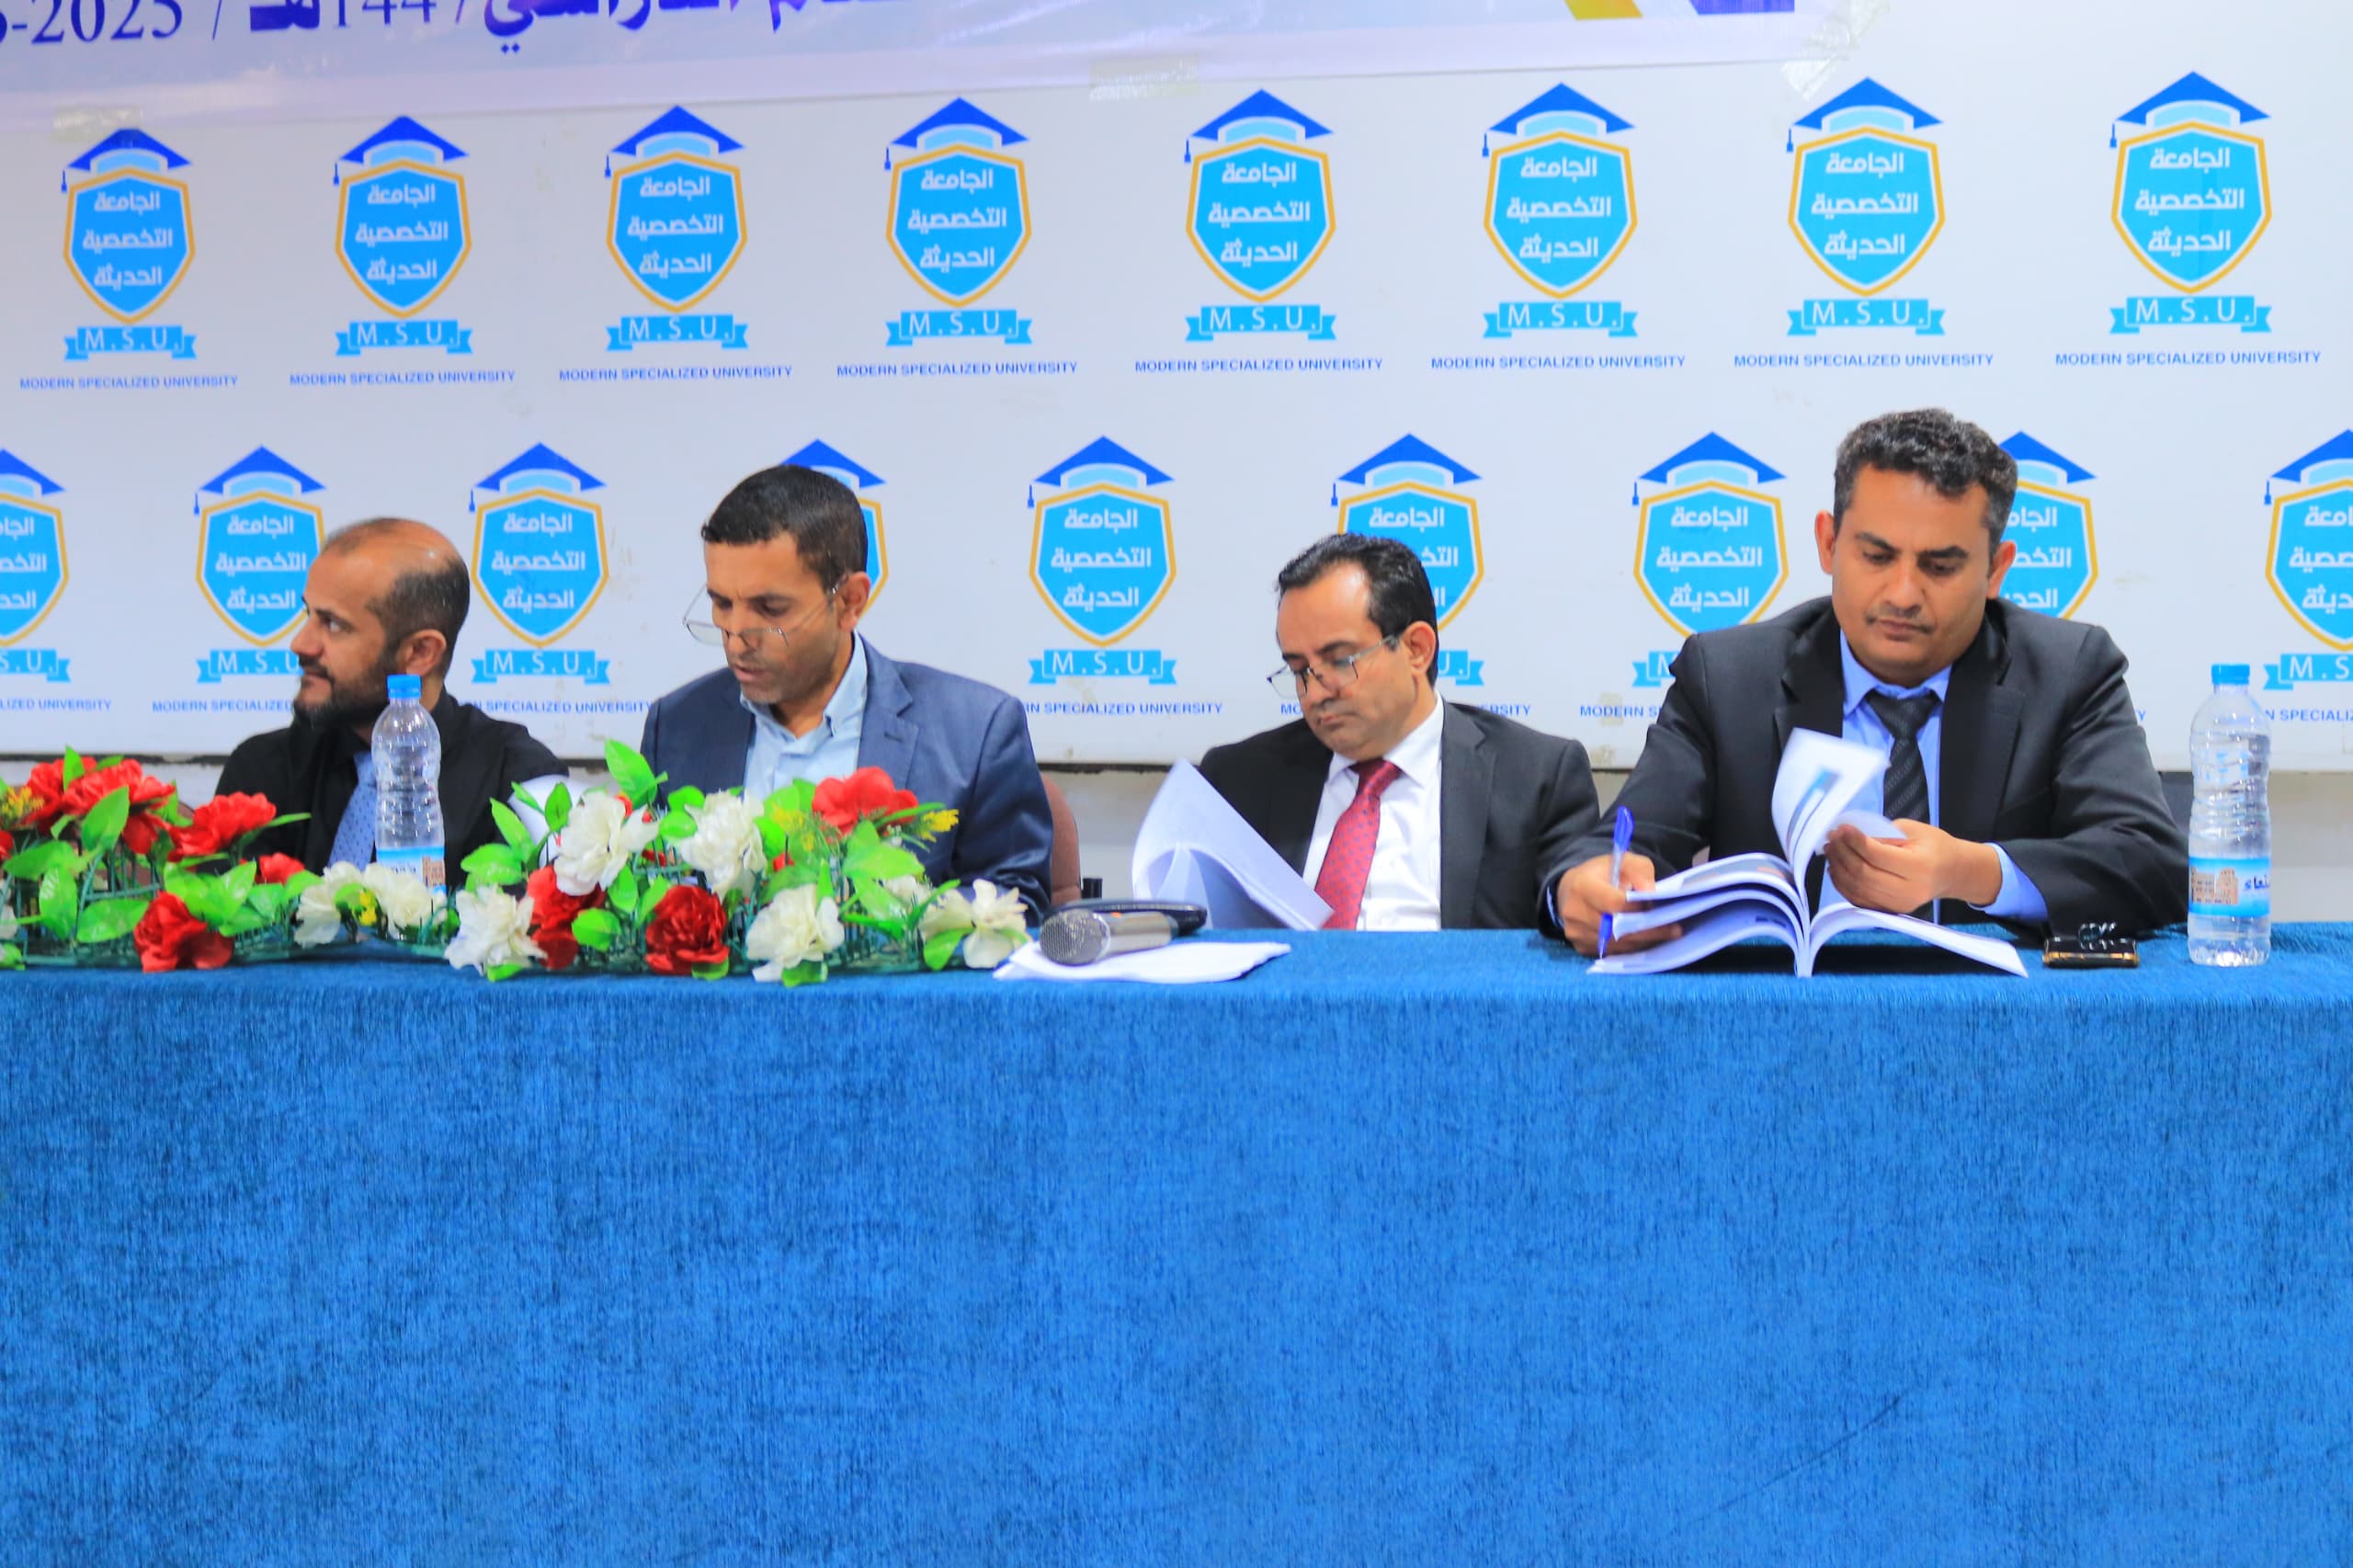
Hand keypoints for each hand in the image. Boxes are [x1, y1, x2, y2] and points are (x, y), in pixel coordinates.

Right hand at [1554, 852, 1677, 957]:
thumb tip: (1650, 892)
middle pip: (1617, 928)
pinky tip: (1646, 939)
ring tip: (1665, 934)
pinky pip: (1612, 952)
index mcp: (1582, 886)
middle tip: (1674, 930)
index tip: (1659, 909)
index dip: (1639, 908)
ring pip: (1617, 944)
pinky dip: (1632, 947)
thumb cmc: (1601, 873)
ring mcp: (1575, 933)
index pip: (1615, 903)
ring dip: (1643, 941)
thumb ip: (1640, 870)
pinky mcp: (1581, 947)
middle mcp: (1574, 912)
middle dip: (1648, 930)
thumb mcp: (1623, 861)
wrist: (1571, 890)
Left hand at [1824, 820, 2001, 913]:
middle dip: (1842, 853)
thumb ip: (1883, 834)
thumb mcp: (1913, 831)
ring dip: (1838, 868)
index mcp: (1919, 867)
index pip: (1877, 855)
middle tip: (1832, 837)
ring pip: (1858, 889)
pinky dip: (1842, 884)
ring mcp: (1899, 904)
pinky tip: (1836, 868)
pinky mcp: (1890, 911)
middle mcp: (1909, 890)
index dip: (1854, 841)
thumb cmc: (1934, 847)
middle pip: (1864, 873)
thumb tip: (1851, 835)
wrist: (1951, 872)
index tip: (1841, 828)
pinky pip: (1858, 900)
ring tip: (1831, 849)